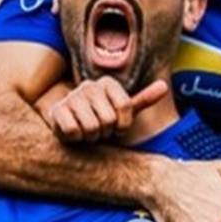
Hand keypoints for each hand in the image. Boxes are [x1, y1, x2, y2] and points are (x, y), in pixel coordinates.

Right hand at [48, 77, 167, 142]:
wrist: (71, 126)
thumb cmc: (101, 118)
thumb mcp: (124, 111)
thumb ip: (143, 99)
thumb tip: (164, 86)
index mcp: (107, 83)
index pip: (125, 106)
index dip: (123, 124)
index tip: (117, 128)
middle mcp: (89, 86)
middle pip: (108, 119)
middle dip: (106, 132)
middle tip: (100, 130)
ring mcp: (71, 96)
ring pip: (91, 126)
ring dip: (91, 137)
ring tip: (88, 131)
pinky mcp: (56, 110)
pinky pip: (73, 130)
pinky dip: (76, 138)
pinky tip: (74, 133)